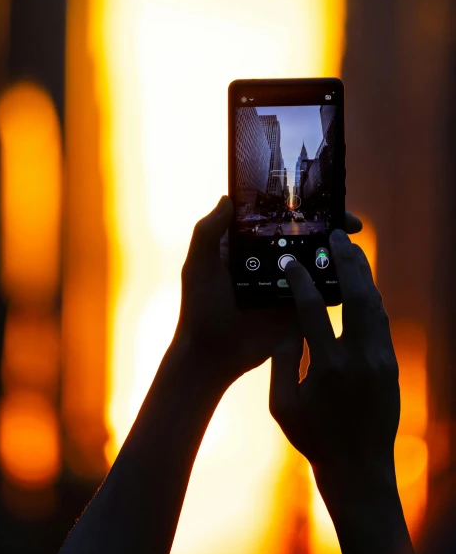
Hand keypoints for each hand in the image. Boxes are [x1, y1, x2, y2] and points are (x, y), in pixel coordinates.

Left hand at [176, 197, 362, 385]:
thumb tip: (227, 199)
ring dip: (336, 254)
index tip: (321, 198)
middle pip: (302, 237)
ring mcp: (285, 284)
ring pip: (315, 262)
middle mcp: (268, 260)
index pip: (275, 219)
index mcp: (245, 245)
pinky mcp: (297, 307)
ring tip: (354, 246)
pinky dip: (336, 283)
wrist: (211, 356)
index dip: (297, 207)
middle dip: (327, 227)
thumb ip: (208, 233)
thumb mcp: (199, 266)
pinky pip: (320, 292)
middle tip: (350, 224)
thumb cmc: (199, 308)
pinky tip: (354, 275)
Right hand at [269, 229, 399, 477]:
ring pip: (376, 305)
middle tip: (335, 236)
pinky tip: (360, 287)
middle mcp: (361, 358)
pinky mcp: (392, 365)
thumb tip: (289, 324)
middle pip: (357, 296)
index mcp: (328, 367)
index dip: (300, 280)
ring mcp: (382, 361)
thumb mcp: (282, 404)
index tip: (290, 260)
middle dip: (345, 262)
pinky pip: (382, 322)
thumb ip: (283, 360)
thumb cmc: (313, 439)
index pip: (312, 310)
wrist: (359, 469)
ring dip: (363, 275)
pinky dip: (370, 299)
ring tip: (350, 252)